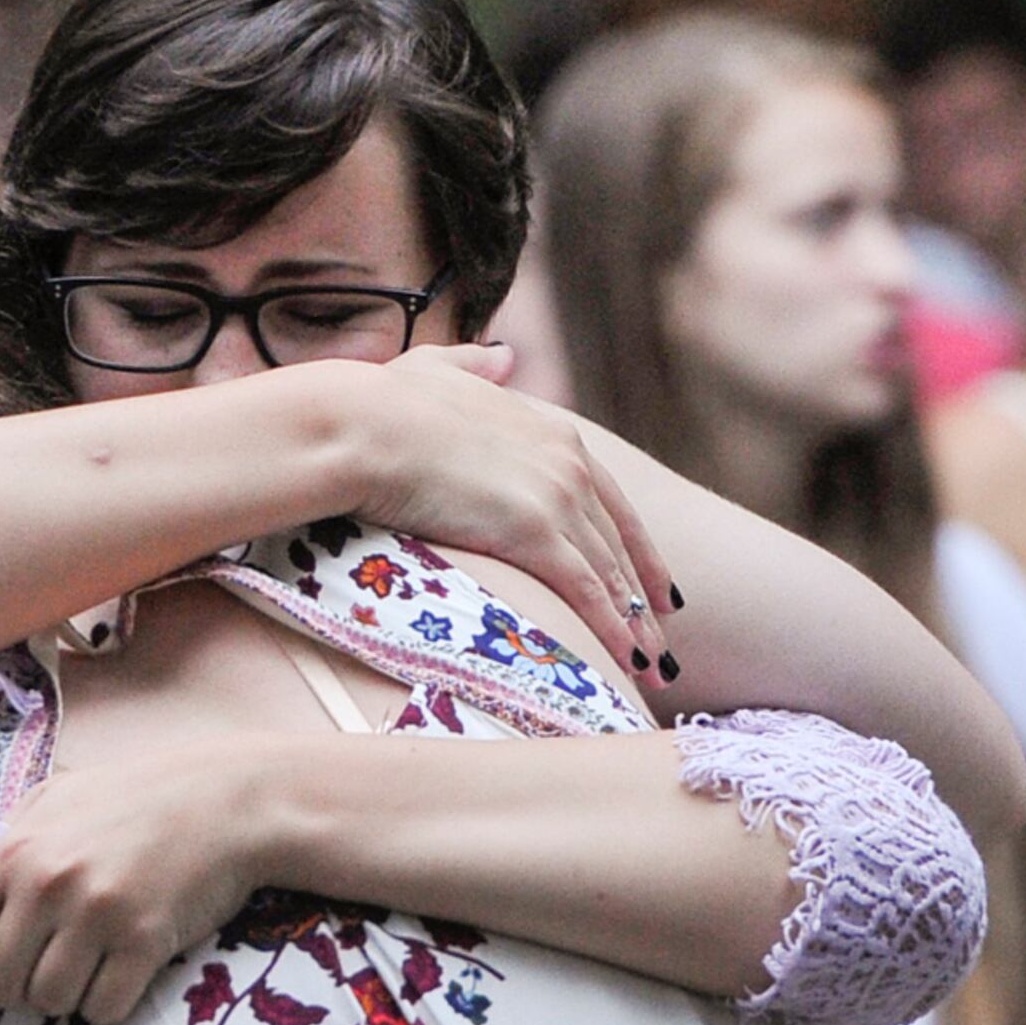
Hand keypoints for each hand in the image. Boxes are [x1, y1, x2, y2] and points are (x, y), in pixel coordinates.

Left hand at [0, 745, 272, 1024]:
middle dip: (15, 990)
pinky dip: (108, 1003)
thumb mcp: (56, 800)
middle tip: (46, 967)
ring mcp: (97, 914)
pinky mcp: (145, 941)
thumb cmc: (139, 797)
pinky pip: (102, 1009)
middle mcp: (48, 883)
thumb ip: (8, 848)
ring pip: (47, 1003)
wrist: (228, 800)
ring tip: (89, 964)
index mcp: (15, 850)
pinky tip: (123, 971)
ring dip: (65, 997)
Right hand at [339, 347, 681, 682]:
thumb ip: (477, 365)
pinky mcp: (534, 532)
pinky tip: (627, 660)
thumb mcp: (438, 370)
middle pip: (619, 545)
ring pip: (610, 575)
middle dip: (642, 600)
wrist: (364, 425)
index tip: (655, 586)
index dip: (637, 548)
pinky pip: (586, 591)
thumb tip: (504, 355)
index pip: (613, 503)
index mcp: (555, 434)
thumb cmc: (384, 401)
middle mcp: (569, 464)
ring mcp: (556, 497)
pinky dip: (612, 629)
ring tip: (652, 669)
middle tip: (661, 644)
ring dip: (635, 628)